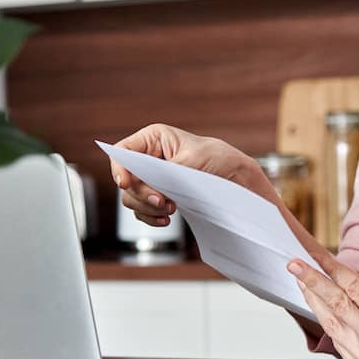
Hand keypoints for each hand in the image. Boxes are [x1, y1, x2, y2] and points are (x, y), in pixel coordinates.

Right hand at [110, 123, 265, 226]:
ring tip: (171, 209)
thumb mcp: (195, 160)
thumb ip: (168, 172)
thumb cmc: (219, 158)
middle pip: (126, 180)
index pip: (123, 152)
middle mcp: (148, 158)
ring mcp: (152, 179)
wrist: (238, 177)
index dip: (120, 168)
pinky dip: (151, 217)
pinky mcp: (159, 196)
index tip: (127, 183)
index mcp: (154, 139)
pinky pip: (143, 211)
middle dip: (142, 194)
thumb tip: (150, 186)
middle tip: (163, 202)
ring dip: (148, 208)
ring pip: (131, 198)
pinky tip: (166, 219)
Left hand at [288, 256, 358, 358]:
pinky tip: (321, 309)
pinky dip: (329, 324)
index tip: (312, 255)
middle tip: (294, 266)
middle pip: (337, 305)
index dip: (330, 269)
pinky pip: (339, 342)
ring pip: (332, 325)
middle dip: (312, 283)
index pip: (352, 288)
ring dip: (314, 302)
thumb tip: (339, 281)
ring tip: (303, 284)